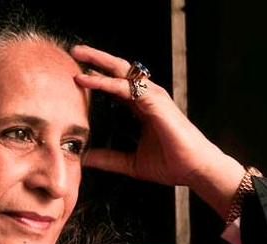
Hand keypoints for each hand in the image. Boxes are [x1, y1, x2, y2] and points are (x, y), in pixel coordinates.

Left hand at [71, 44, 245, 218]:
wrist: (193, 169)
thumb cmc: (170, 164)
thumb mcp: (130, 163)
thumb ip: (108, 159)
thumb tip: (84, 159)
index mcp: (142, 108)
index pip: (116, 86)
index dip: (97, 78)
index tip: (76, 75)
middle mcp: (147, 97)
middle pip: (118, 70)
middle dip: (95, 60)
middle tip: (74, 52)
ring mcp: (152, 96)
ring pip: (121, 72)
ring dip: (97, 62)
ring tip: (77, 55)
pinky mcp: (155, 101)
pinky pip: (125, 87)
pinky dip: (105, 82)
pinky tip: (87, 80)